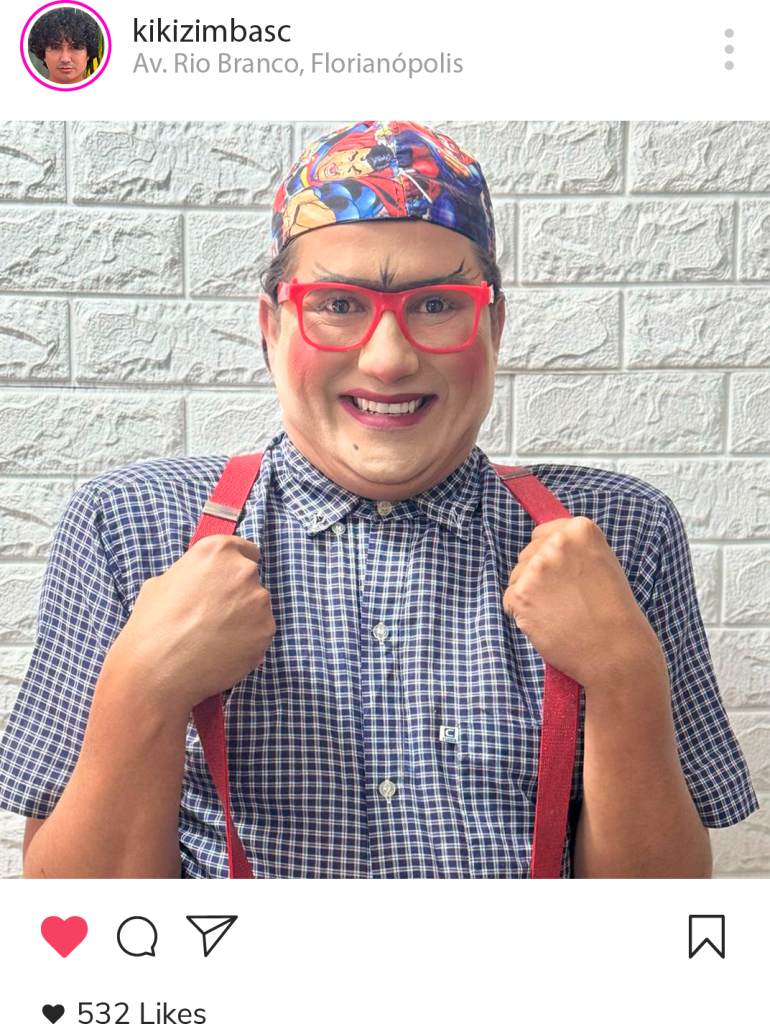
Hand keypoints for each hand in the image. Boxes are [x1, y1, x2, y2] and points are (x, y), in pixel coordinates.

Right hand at [102, 534, 276, 713]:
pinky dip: (247, 641)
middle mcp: (243, 570)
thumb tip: (201, 582)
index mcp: (217, 551)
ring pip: (257, 607)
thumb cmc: (152, 625)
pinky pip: (260, 632)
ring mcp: (259, 601)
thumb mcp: (161, 583)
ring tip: (214, 637)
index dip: (235, 566)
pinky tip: (223, 651)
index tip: (228, 580)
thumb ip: (191, 575)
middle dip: (237, 594)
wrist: (157, 670)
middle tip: (214, 615)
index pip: (245, 549)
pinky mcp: (266, 630)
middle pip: (251, 579)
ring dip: (244, 618)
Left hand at [503, 516, 663, 690]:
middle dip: (538, 576)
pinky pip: (509, 599)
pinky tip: (548, 623)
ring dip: (530, 595)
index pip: (542, 534)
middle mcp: (556, 543)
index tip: (564, 576)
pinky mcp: (521, 594)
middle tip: (566, 599)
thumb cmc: (613, 611)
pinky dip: (523, 614)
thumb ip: (572, 550)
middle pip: (527, 555)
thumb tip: (543, 548)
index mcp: (580, 530)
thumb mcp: (601, 563)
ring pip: (516, 577)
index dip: (550, 558)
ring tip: (560, 613)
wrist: (617, 651)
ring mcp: (536, 568)